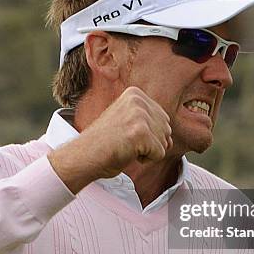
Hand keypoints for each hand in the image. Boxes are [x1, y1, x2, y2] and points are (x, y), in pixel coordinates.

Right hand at [48, 87, 172, 192]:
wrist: (83, 156)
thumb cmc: (103, 144)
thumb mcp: (126, 121)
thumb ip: (149, 123)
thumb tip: (170, 138)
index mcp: (135, 94)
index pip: (162, 118)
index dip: (148, 134)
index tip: (125, 134)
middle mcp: (138, 100)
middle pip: (166, 129)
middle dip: (150, 143)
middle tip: (126, 142)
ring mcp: (139, 115)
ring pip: (164, 142)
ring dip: (148, 152)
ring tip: (126, 147)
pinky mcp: (141, 132)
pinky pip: (159, 153)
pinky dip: (146, 160)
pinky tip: (127, 153)